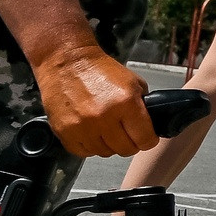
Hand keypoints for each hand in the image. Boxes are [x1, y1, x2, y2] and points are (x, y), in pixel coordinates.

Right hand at [33, 48, 159, 158]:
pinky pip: (83, 152)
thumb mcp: (134, 83)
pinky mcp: (65, 131)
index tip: (146, 138)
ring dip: (109, 144)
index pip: (145, 139)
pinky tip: (91, 131)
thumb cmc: (99, 70)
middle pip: (125, 149)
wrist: (68, 63)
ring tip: (106, 128)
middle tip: (127, 133)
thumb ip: (144, 107)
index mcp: (126, 103)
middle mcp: (104, 117)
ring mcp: (82, 126)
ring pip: (104, 152)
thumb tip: (150, 126)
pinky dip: (90, 146)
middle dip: (130, 143)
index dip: (148, 140)